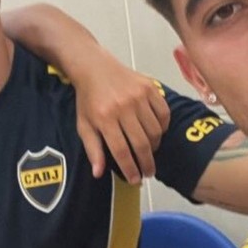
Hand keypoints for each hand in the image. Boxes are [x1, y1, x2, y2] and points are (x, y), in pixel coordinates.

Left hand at [71, 55, 169, 183]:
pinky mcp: (150, 87)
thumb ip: (93, 149)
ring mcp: (139, 96)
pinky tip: (156, 132)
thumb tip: (98, 174)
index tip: (135, 180)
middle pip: (141, 143)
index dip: (130, 168)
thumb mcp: (84, 125)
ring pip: (155, 130)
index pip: (121, 150)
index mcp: (104, 118)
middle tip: (148, 172)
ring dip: (154, 146)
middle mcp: (123, 107)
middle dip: (147, 163)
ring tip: (150, 152)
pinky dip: (163, 126)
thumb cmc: (88, 99)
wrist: (95, 67)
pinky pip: (163, 113)